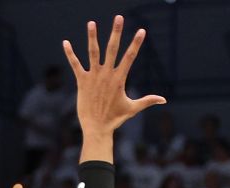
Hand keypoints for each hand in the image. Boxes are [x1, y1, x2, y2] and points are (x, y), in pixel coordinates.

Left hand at [62, 16, 165, 136]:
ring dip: (92, 37)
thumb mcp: (133, 108)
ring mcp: (93, 77)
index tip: (141, 30)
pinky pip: (75, 65)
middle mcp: (106, 74)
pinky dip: (70, 54)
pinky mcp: (82, 81)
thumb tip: (164, 99)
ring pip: (93, 52)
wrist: (97, 128)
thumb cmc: (115, 119)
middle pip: (112, 49)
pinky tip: (65, 42)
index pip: (130, 57)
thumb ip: (148, 100)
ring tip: (91, 22)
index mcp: (119, 78)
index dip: (136, 43)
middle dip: (116, 32)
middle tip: (119, 17)